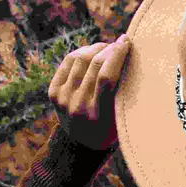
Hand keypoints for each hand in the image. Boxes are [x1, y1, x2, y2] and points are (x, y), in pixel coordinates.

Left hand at [49, 33, 131, 150]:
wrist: (81, 144)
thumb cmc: (111, 128)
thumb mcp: (122, 117)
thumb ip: (125, 93)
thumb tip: (131, 56)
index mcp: (99, 116)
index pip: (106, 78)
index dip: (117, 55)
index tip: (128, 42)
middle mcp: (78, 106)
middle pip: (94, 65)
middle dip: (110, 48)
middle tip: (121, 43)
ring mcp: (63, 99)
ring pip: (80, 59)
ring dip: (96, 48)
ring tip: (108, 47)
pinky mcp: (54, 92)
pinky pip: (69, 62)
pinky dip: (82, 52)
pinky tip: (92, 51)